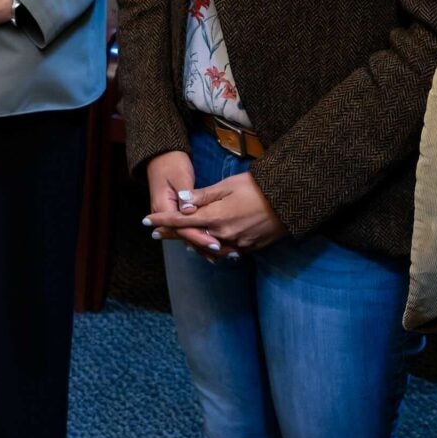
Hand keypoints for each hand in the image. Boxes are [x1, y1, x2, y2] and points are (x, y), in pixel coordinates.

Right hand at [139, 151, 216, 257]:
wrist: (161, 157)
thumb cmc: (172, 164)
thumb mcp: (180, 177)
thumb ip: (186, 194)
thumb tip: (189, 210)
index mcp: (163, 207)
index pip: (184, 228)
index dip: (200, 236)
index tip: (216, 244)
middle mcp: (165, 214)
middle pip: (185, 235)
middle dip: (203, 244)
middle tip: (224, 252)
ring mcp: (169, 214)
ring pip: (186, 234)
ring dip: (202, 244)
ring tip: (221, 253)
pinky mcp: (175, 213)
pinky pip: (187, 228)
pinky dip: (199, 235)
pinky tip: (211, 243)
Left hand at [149, 169, 286, 258]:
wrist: (289, 200)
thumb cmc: (258, 186)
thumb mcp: (228, 185)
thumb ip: (203, 196)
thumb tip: (181, 202)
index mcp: (216, 217)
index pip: (182, 221)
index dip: (163, 221)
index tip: (146, 221)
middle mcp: (224, 234)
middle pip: (191, 237)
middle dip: (173, 235)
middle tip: (156, 234)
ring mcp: (238, 244)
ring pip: (208, 249)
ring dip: (193, 244)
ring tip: (181, 242)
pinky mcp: (250, 248)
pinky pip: (226, 252)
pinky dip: (214, 249)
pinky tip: (210, 246)